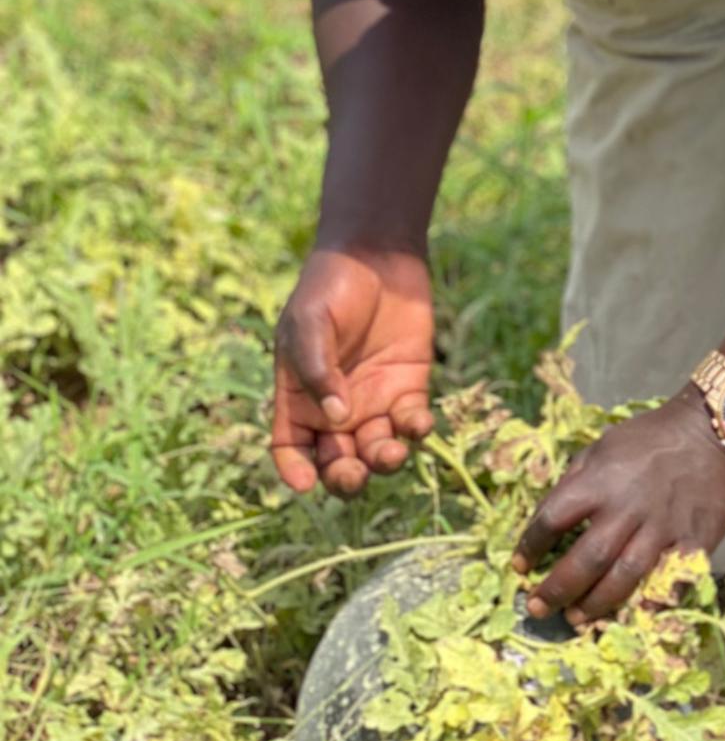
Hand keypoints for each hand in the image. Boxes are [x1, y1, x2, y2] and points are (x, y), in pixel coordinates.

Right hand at [270, 247, 434, 496]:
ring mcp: (374, 401)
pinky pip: (412, 423)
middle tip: (353, 473)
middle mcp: (335, 409)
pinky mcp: (409, 387)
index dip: (295, 471)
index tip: (304, 485)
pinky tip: (417, 424)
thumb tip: (335, 417)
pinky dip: (416, 431)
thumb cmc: (330, 287)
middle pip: (336, 461)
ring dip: (383, 461)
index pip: (291, 448)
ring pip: (376, 451)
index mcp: (299, 398)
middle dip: (344, 477)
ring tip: (389, 453)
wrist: (376, 255)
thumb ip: (317, 368)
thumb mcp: (310, 324)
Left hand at [511, 390, 724, 626]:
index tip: (519, 566)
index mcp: (600, 482)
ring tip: (575, 619)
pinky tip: (633, 613)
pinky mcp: (694, 540)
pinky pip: (670, 580)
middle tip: (536, 609)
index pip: (552, 519)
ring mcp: (662, 528)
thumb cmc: (651, 437)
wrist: (713, 429)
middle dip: (556, 590)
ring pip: (623, 578)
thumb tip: (549, 517)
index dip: (530, 546)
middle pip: (585, 561)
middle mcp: (627, 508)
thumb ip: (576, 480)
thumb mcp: (603, 446)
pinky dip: (650, 601)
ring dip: (595, 605)